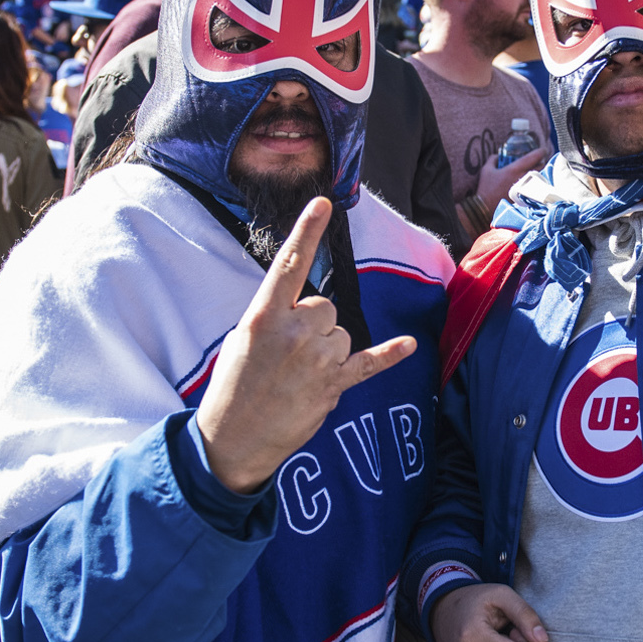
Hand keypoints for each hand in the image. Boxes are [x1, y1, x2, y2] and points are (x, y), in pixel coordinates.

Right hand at [194, 199, 417, 492]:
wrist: (234, 438)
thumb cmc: (235, 385)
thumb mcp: (243, 339)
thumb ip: (276, 317)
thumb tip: (308, 312)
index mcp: (264, 316)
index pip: (290, 265)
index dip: (307, 232)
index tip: (323, 203)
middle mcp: (294, 333)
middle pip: (327, 307)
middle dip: (315, 325)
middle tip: (289, 355)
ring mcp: (315, 360)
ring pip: (343, 335)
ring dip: (328, 350)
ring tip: (298, 375)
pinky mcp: (333, 386)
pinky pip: (368, 363)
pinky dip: (388, 355)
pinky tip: (409, 346)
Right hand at [475, 148, 549, 215]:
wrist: (486, 208)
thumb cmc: (486, 188)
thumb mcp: (486, 170)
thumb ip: (492, 160)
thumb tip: (497, 155)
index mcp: (515, 169)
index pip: (534, 157)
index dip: (541, 152)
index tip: (543, 150)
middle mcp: (524, 178)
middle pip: (541, 166)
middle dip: (542, 161)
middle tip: (541, 160)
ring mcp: (527, 189)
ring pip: (541, 177)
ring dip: (541, 172)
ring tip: (538, 171)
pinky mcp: (527, 197)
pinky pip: (537, 188)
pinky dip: (537, 184)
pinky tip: (534, 183)